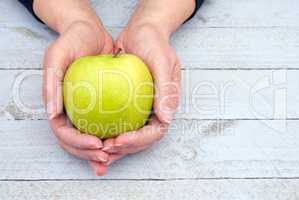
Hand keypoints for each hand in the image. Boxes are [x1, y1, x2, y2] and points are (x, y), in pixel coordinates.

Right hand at [43, 21, 113, 175]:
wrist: (91, 33)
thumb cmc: (72, 42)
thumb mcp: (57, 56)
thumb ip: (51, 84)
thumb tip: (51, 115)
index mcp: (56, 104)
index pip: (62, 132)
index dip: (77, 142)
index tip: (96, 143)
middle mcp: (71, 111)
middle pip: (75, 142)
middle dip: (89, 154)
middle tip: (107, 156)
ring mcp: (86, 110)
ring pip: (90, 138)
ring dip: (100, 152)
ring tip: (114, 157)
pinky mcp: (101, 106)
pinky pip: (106, 125)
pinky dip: (112, 138)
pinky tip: (123, 144)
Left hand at [102, 24, 180, 163]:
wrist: (141, 32)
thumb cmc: (154, 43)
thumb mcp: (163, 61)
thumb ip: (167, 89)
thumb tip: (167, 118)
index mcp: (165, 104)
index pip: (156, 131)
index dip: (139, 140)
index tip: (120, 140)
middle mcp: (153, 110)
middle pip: (141, 139)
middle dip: (124, 148)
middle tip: (103, 150)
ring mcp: (139, 109)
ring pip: (128, 135)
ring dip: (114, 148)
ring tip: (96, 153)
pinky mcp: (125, 104)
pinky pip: (116, 122)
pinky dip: (106, 133)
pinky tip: (91, 138)